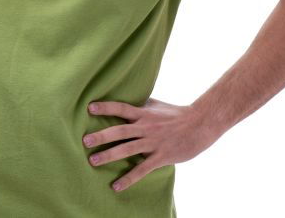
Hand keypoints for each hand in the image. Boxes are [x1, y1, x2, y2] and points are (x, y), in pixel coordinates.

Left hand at [82, 97, 224, 192]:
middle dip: (101, 136)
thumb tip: (127, 99)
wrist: (200, 124)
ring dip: (109, 156)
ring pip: (127, 149)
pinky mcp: (161, 157)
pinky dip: (128, 178)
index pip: (121, 108)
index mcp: (144, 113)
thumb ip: (141, 104)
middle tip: (85, 141)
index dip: (106, 107)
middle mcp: (146, 127)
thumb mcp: (157, 105)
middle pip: (120, 131)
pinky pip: (142, 169)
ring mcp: (153, 142)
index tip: (89, 108)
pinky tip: (116, 186)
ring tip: (93, 161)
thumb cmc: (177, 114)